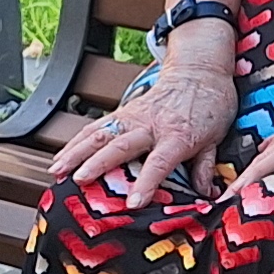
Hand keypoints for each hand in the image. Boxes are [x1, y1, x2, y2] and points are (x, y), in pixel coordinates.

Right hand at [59, 65, 238, 205]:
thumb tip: (205, 196)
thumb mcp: (216, 138)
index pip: (160, 162)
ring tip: (57, 170)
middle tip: (79, 180)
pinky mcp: (123, 112)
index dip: (146, 183)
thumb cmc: (210, 106)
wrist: (199, 70)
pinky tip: (61, 157)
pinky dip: (76, 142)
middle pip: (121, 145)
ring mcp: (134, 117)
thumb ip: (205, 167)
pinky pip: (96, 127)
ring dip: (77, 151)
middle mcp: (151, 125)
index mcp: (178, 136)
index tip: (133, 203)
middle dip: (98, 164)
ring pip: (101, 133)